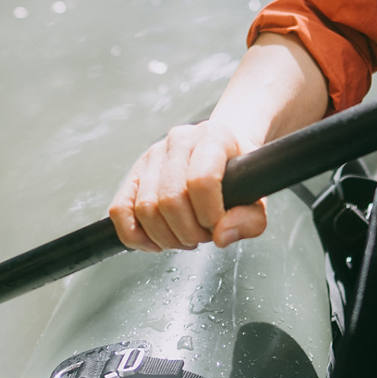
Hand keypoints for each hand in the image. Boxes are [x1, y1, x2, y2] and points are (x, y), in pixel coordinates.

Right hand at [108, 120, 266, 252]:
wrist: (225, 146)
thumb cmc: (239, 171)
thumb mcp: (257, 193)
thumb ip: (249, 219)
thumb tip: (221, 236)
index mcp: (213, 137)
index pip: (201, 180)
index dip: (209, 215)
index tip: (217, 226)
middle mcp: (179, 140)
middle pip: (170, 199)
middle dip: (188, 232)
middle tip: (202, 236)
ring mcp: (153, 155)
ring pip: (145, 208)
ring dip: (166, 237)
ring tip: (185, 236)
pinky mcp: (133, 173)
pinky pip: (120, 210)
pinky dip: (136, 236)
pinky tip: (157, 240)